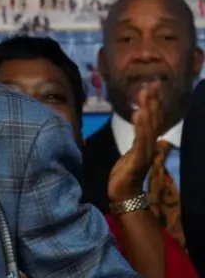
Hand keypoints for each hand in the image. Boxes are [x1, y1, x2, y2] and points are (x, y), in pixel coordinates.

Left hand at [108, 83, 160, 202]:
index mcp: (147, 143)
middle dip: (152, 101)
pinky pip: (140, 141)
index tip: (152, 85)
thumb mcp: (132, 154)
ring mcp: (145, 153)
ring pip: (148, 128)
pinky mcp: (137, 160)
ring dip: (147, 109)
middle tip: (152, 83)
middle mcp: (149, 146)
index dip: (154, 102)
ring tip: (144, 93)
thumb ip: (139, 142)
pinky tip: (138, 114)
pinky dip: (140, 127)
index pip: (153, 119)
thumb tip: (147, 132)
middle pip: (154, 120)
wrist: (123, 195)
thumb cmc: (125, 175)